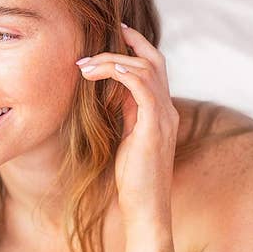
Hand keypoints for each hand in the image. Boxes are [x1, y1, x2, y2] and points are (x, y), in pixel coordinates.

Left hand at [76, 23, 178, 227]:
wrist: (146, 209)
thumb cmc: (133, 182)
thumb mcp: (127, 143)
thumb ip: (125, 118)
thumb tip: (112, 97)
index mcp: (160, 115)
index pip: (152, 71)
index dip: (134, 51)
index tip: (110, 42)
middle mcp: (167, 111)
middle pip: (154, 61)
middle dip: (126, 45)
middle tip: (95, 45)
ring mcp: (164, 118)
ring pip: (145, 69)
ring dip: (113, 61)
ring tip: (85, 66)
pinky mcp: (154, 127)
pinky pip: (141, 87)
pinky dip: (122, 73)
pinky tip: (101, 72)